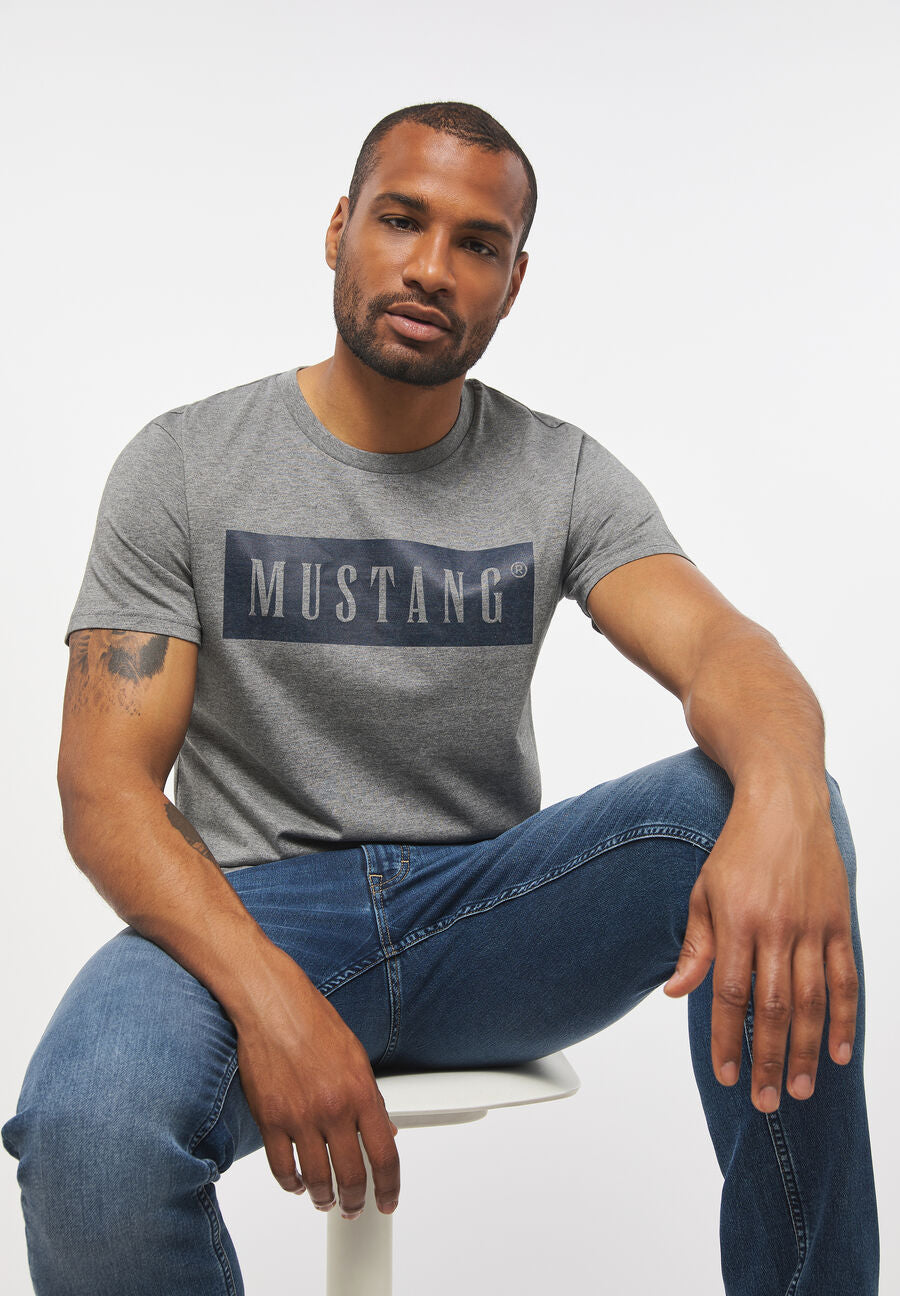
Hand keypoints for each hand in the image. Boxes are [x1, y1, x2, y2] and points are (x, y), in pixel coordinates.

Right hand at [235, 967, 399, 1218]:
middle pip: (351, 1176)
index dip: (389, 1187)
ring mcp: (300, 1117)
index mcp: (360, 1092)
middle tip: (355, 1207)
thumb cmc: (314, 1023)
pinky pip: (282, 1168)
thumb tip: (384, 1132)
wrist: (273, 1005)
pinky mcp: (270, 1120)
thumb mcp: (356, 1058)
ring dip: (323, 1197)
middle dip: (356, 1200)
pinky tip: (297, 1184)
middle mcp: (333, 1108)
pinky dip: (291, 1184)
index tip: (388, 1200)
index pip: (384, 1156)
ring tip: (325, 1200)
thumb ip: (371, 1099)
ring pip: (316, 1179)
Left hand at [662, 782, 858, 1111]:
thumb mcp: (703, 890)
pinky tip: (838, 1053)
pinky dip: (846, 1018)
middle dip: (769, 1059)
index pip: (730, 994)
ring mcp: (812, 925)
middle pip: (774, 1007)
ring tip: (799, 1089)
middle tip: (767, 1101)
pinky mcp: (839, 921)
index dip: (727, 1039)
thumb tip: (677, 992)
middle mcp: (777, 926)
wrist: (784, 802)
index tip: (726, 1075)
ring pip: (812, 1001)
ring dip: (806, 1050)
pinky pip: (846, 978)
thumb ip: (696, 945)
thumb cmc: (738, 848)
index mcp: (737, 920)